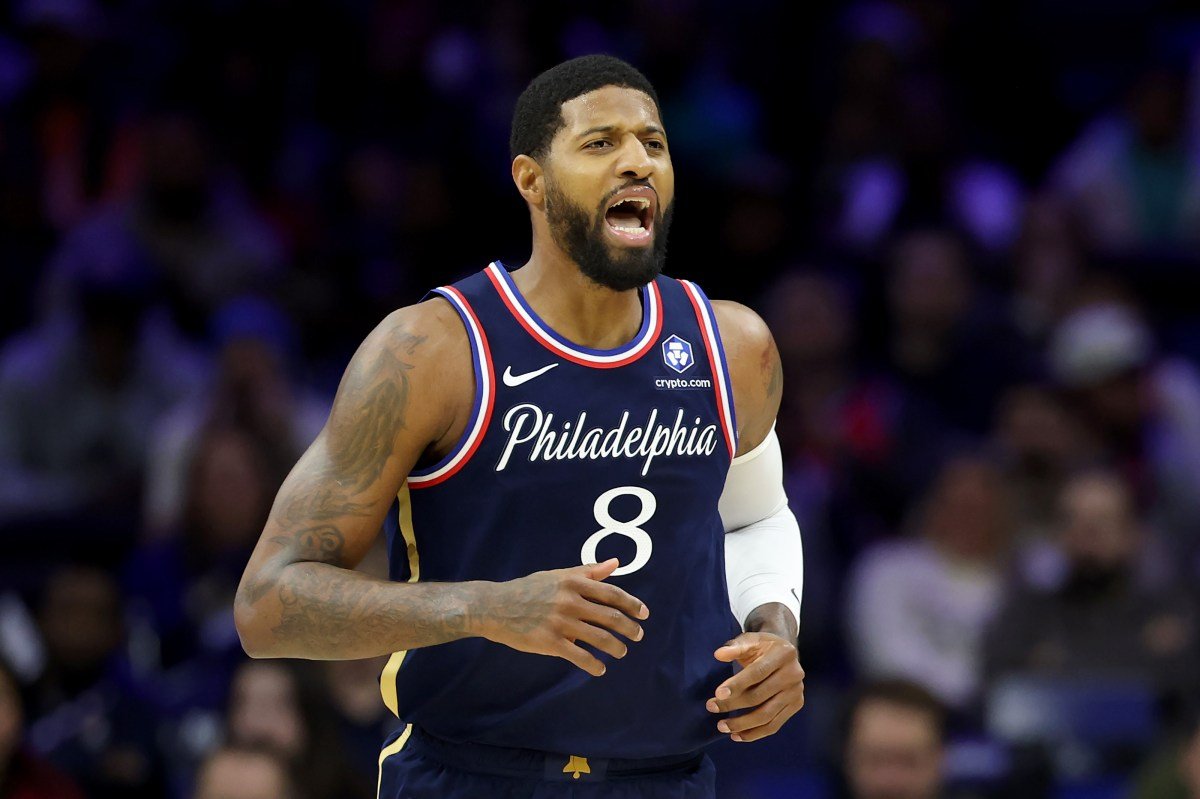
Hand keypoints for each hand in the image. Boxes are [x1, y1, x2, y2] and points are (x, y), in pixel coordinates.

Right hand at [475, 558, 648, 676]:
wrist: (496, 606)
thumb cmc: (529, 589)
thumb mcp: (558, 575)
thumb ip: (588, 571)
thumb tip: (615, 563)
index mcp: (574, 582)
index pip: (612, 594)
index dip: (632, 604)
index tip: (644, 614)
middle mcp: (570, 601)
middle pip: (611, 617)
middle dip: (629, 628)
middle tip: (638, 635)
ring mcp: (561, 622)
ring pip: (599, 638)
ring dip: (616, 647)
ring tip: (622, 652)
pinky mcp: (550, 642)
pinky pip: (580, 657)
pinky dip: (594, 665)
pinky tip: (600, 668)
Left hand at [707, 632, 804, 741]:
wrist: (785, 654)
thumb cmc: (763, 647)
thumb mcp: (750, 640)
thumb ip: (735, 647)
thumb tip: (719, 654)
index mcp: (783, 654)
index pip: (757, 673)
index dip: (737, 685)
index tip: (717, 694)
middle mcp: (794, 674)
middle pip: (760, 696)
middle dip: (733, 705)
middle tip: (712, 708)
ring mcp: (796, 692)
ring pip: (767, 715)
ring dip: (743, 724)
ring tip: (722, 727)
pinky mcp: (796, 705)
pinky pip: (774, 725)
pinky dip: (755, 733)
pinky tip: (738, 736)